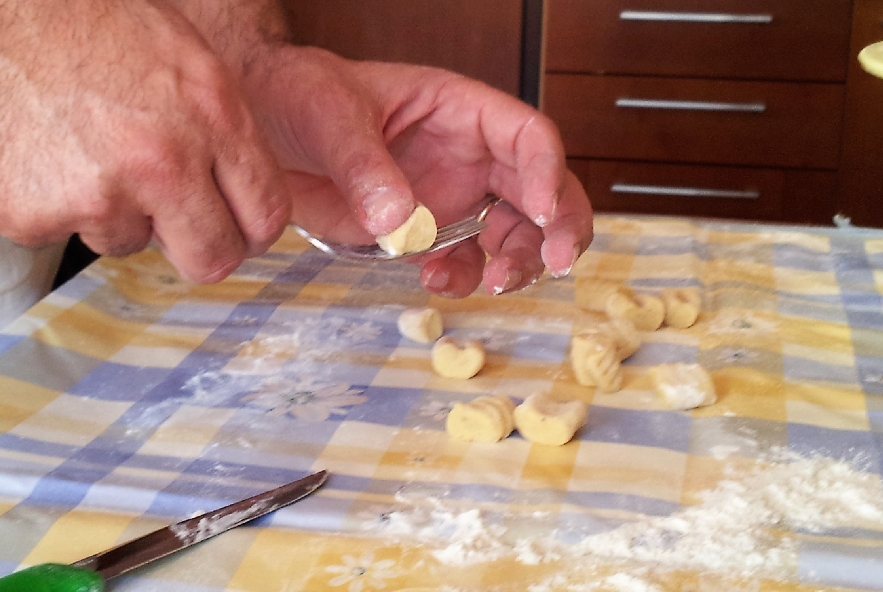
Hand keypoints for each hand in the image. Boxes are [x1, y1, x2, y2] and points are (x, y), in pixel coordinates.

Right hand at [0, 0, 289, 281]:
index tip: (239, 231)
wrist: (1, 10)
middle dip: (197, 247)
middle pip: (211, 260)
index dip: (253, 232)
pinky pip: (69, 233)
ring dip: (119, 214)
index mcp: (212, 116)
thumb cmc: (91, 23)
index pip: (265, 216)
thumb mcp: (187, 63)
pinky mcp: (36, 214)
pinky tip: (54, 157)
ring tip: (93, 153)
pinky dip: (61, 206)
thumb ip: (224, 133)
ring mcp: (99, 193)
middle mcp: (162, 161)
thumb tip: (247, 194)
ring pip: (131, 243)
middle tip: (174, 219)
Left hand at [243, 47, 592, 296]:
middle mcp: (467, 156)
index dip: (547, 171)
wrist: (260, 133)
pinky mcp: (424, 234)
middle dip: (559, 228)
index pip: (526, 135)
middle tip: (557, 264)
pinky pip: (463, 261)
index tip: (541, 211)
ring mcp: (450, 198)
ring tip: (492, 282)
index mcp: (458, 110)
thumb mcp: (328, 114)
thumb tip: (399, 220)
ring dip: (518, 262)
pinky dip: (462, 278)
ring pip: (514, 233)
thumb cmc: (299, 95)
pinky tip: (435, 282)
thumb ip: (363, 164)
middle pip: (541, 190)